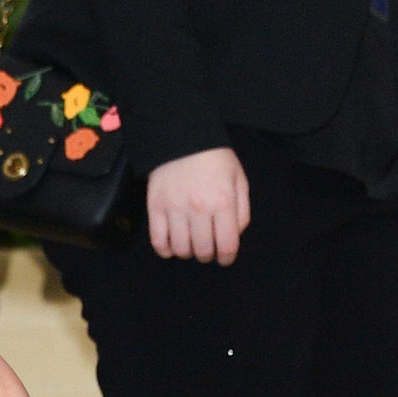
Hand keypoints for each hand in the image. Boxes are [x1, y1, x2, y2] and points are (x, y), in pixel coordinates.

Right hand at [147, 146, 249, 265]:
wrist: (183, 138)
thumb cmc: (214, 160)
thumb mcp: (238, 179)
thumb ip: (242, 210)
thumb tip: (234, 236)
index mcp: (223, 201)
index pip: (227, 245)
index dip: (227, 258)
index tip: (225, 258)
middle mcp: (199, 208)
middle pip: (203, 251)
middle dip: (207, 255)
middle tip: (208, 248)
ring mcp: (175, 209)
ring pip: (181, 249)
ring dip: (187, 252)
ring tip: (190, 243)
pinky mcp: (155, 208)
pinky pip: (158, 242)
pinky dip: (165, 250)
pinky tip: (172, 245)